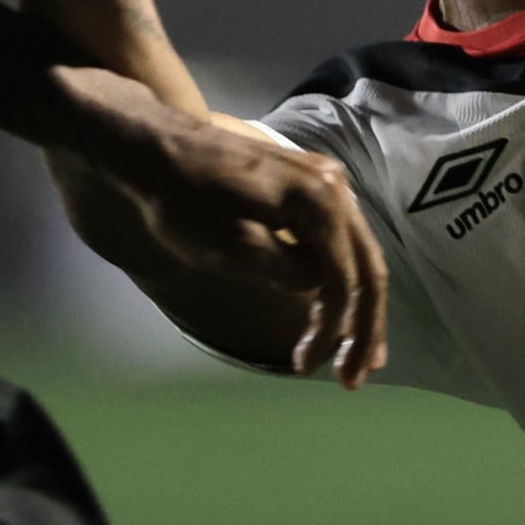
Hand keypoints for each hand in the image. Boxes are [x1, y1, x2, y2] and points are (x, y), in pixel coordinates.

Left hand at [59, 98, 389, 386]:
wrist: (156, 146)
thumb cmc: (186, 200)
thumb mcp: (231, 247)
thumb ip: (284, 272)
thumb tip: (314, 288)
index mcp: (320, 202)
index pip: (341, 280)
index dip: (331, 331)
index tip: (303, 369)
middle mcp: (335, 187)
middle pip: (367, 267)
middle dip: (364, 327)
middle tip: (354, 377)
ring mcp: (325, 182)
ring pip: (359, 253)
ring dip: (360, 306)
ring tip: (358, 353)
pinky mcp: (309, 184)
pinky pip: (339, 238)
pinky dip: (343, 277)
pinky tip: (339, 306)